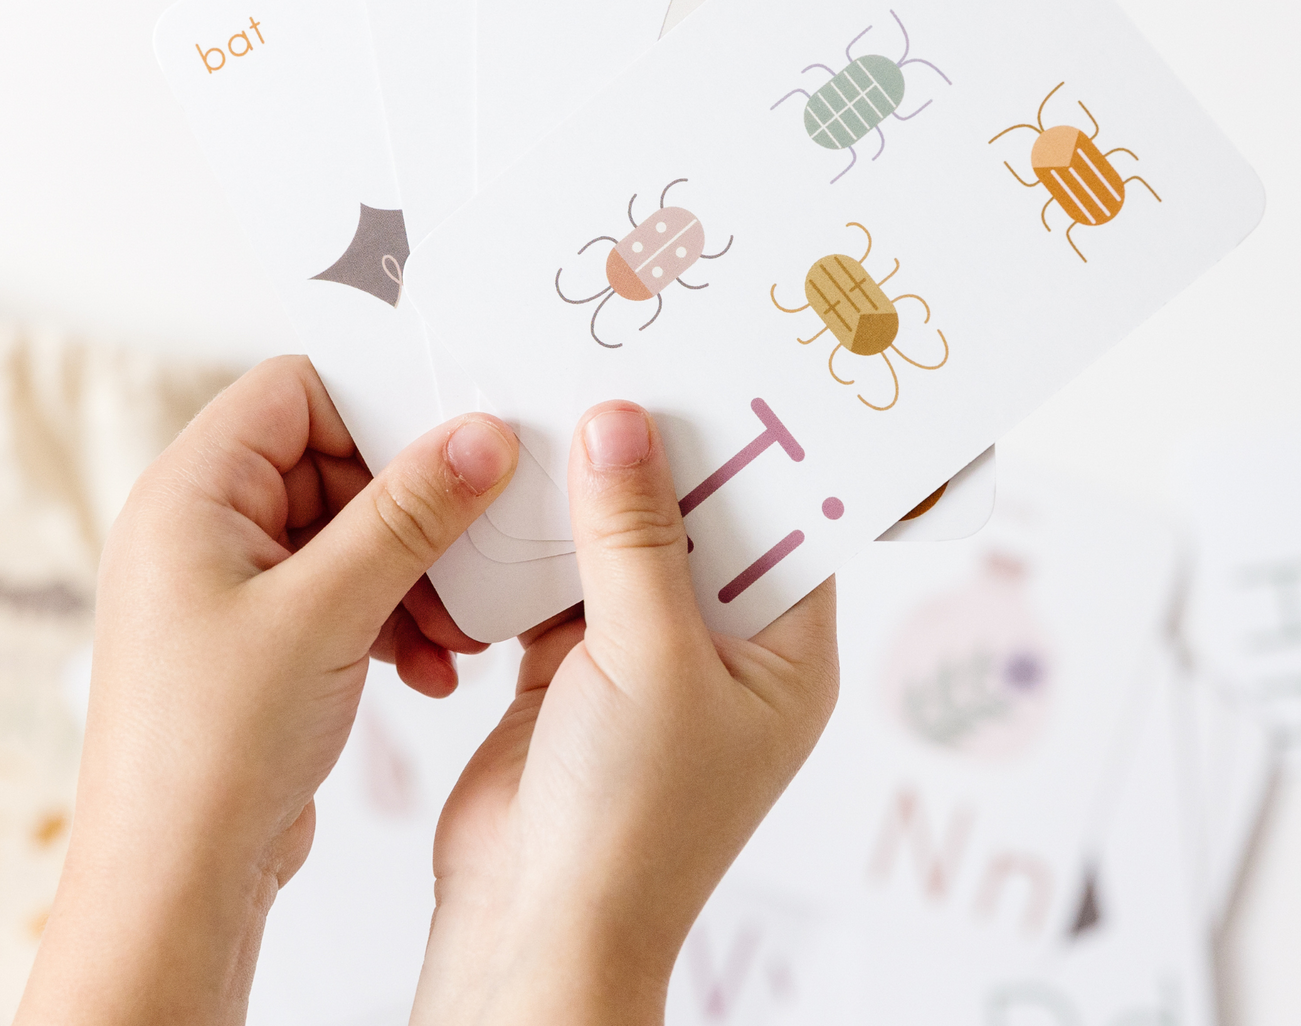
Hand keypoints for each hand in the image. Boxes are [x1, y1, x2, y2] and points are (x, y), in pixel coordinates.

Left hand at [16, 356, 520, 1025]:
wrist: (177, 883)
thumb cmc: (210, 749)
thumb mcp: (327, 611)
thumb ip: (409, 514)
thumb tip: (479, 438)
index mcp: (192, 494)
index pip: (296, 390)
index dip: (377, 408)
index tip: (453, 444)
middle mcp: (206, 527)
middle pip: (336, 461)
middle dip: (411, 512)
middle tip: (469, 549)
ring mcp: (235, 583)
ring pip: (351, 531)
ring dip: (413, 572)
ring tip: (452, 631)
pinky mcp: (264, 635)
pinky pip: (346, 588)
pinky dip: (394, 615)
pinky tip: (429, 666)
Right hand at [412, 402, 838, 1025]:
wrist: (531, 926)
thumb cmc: (629, 825)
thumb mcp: (650, 659)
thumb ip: (633, 538)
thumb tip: (622, 425)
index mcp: (781, 655)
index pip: (787, 524)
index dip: (754, 452)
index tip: (716, 376)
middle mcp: (721, 652)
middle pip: (698, 527)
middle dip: (658, 462)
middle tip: (625, 374)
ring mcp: (644, 660)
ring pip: (623, 550)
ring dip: (590, 499)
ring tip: (563, 411)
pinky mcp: (573, 670)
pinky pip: (560, 584)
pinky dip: (536, 546)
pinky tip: (513, 490)